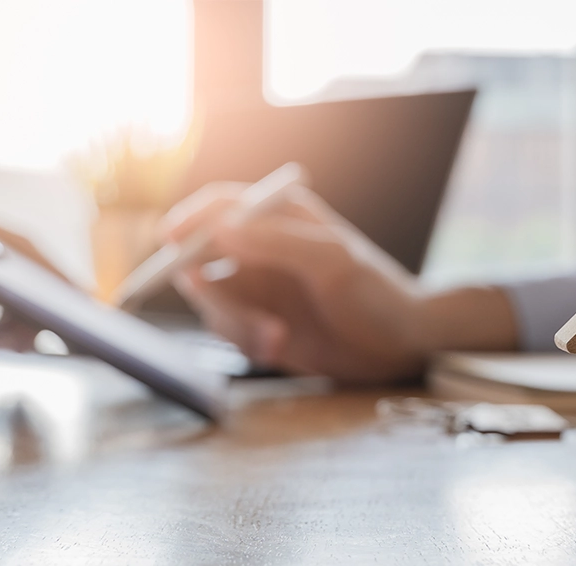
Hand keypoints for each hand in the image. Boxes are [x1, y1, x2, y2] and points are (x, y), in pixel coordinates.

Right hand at [163, 182, 517, 382]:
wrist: (406, 345)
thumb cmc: (378, 293)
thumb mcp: (332, 262)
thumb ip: (277, 242)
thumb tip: (220, 227)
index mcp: (278, 217)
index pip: (217, 207)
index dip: (188, 221)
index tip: (169, 242)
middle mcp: (260, 250)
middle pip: (200, 259)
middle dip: (210, 291)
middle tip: (238, 313)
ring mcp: (259, 290)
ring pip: (212, 302)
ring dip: (235, 324)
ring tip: (278, 338)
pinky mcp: (262, 325)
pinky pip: (230, 334)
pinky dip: (247, 344)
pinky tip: (281, 348)